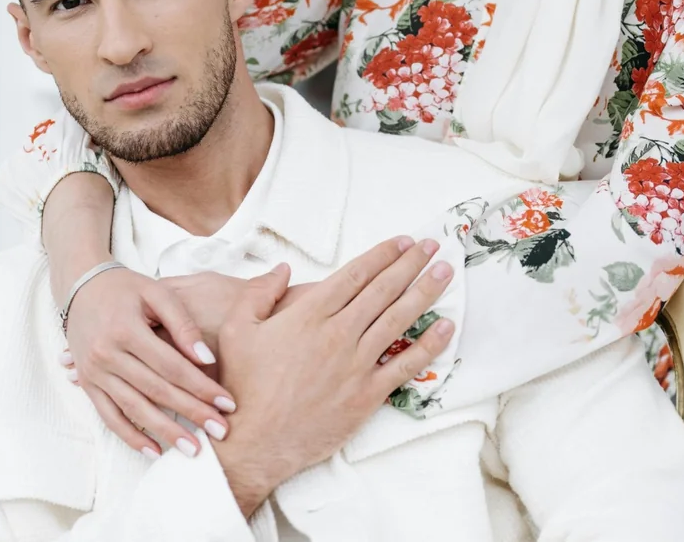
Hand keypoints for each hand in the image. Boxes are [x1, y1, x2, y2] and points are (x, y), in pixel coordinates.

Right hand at [64, 266, 236, 457]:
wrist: (80, 287)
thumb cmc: (125, 288)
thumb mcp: (156, 293)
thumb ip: (182, 323)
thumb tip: (206, 358)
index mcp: (126, 329)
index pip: (171, 366)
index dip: (201, 386)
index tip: (227, 403)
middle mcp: (107, 354)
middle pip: (156, 390)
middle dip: (192, 413)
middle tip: (221, 431)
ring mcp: (94, 372)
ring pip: (134, 408)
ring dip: (165, 432)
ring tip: (193, 449)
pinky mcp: (88, 384)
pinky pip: (109, 416)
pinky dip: (131, 436)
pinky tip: (154, 450)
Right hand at [212, 237, 455, 516]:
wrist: (255, 441)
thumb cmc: (243, 386)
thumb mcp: (237, 329)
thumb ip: (258, 292)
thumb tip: (283, 269)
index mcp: (308, 315)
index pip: (355, 274)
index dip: (382, 254)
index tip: (403, 242)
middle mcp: (338, 334)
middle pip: (383, 290)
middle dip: (410, 264)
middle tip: (432, 247)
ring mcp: (356, 364)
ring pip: (399, 319)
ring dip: (425, 292)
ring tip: (445, 273)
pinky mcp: (367, 395)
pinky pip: (406, 365)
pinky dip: (429, 344)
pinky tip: (445, 327)